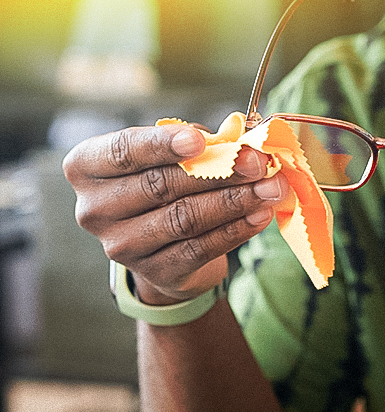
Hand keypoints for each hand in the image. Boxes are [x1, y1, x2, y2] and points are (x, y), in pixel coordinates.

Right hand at [63, 123, 288, 304]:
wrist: (163, 249)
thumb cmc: (165, 186)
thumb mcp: (169, 158)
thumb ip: (196, 144)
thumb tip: (237, 138)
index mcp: (88, 168)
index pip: (124, 151)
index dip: (162, 145)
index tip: (200, 140)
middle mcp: (95, 209)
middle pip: (161, 185)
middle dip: (218, 171)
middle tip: (258, 163)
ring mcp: (121, 246)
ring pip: (185, 218)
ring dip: (234, 201)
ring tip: (270, 188)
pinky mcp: (154, 272)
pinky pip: (201, 248)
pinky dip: (236, 229)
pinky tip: (261, 214)